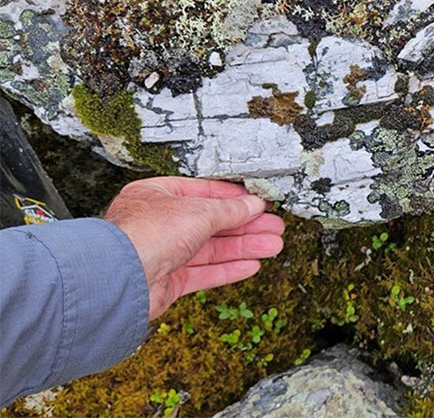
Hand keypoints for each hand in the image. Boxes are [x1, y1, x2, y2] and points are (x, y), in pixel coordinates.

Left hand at [104, 177, 283, 319]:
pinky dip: (229, 269)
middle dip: (246, 225)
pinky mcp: (168, 281)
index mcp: (158, 195)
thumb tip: (252, 204)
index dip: (235, 199)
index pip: (204, 193)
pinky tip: (251, 265)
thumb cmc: (144, 235)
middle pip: (212, 222)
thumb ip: (230, 210)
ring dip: (245, 246)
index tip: (259, 203)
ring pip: (212, 249)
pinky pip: (205, 272)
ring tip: (273, 245)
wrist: (120, 281)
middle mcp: (159, 224)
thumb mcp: (199, 210)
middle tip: (274, 226)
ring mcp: (164, 253)